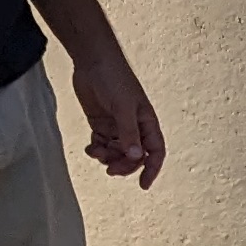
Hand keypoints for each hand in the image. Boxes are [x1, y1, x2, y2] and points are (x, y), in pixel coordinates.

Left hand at [72, 45, 165, 188]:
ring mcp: (117, 125)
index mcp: (146, 122)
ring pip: (116, 152)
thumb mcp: (123, 107)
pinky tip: (90, 148)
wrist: (92, 59)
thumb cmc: (114, 78)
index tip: (143, 185)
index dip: (152, 169)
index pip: (155, 152)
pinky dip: (97, 150)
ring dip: (107, 158)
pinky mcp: (101, 123)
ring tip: (96, 152)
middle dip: (123, 165)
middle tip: (110, 169)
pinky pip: (102, 144)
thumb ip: (129, 133)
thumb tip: (135, 157)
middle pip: (134, 157)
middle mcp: (134, 126)